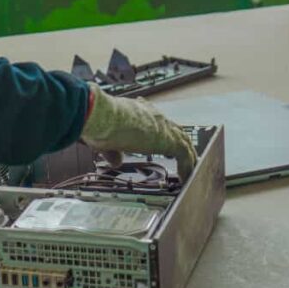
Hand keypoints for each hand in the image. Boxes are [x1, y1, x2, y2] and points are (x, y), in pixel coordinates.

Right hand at [81, 83, 197, 179]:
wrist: (102, 117)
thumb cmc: (99, 123)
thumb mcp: (105, 140)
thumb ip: (113, 152)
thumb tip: (116, 162)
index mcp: (138, 110)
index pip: (154, 119)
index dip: (160, 129)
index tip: (162, 134)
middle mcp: (152, 116)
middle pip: (174, 129)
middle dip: (179, 142)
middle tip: (183, 155)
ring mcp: (162, 126)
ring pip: (183, 141)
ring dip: (187, 155)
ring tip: (189, 169)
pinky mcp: (169, 140)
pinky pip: (185, 155)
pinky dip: (187, 166)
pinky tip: (185, 177)